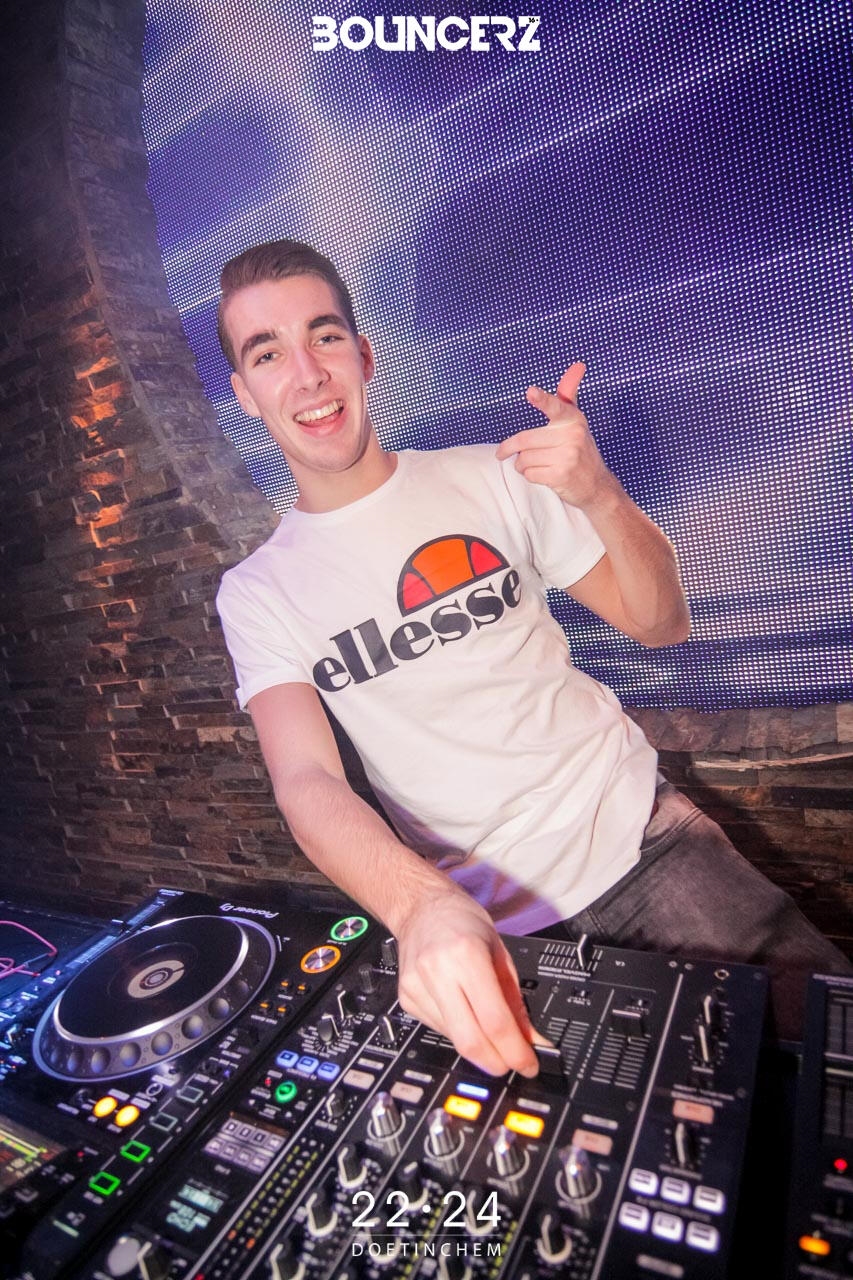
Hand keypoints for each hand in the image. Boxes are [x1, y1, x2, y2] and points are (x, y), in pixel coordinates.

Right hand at [394, 886, 548, 1076]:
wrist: (421, 907)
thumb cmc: (462, 920)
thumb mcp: (499, 952)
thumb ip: (515, 999)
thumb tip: (530, 1039)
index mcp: (466, 955)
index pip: (494, 1020)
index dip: (515, 1051)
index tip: (529, 1063)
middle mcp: (438, 971)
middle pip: (470, 1041)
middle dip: (496, 1063)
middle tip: (512, 1064)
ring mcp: (417, 987)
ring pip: (454, 1040)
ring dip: (479, 1047)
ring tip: (491, 1033)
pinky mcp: (406, 998)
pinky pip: (439, 1030)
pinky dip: (460, 1032)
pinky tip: (465, 1015)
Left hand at [495, 362, 616, 510]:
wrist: (597, 485)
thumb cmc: (580, 449)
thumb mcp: (576, 421)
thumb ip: (568, 395)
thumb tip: (578, 365)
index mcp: (573, 418)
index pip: (555, 406)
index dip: (542, 399)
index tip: (531, 392)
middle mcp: (572, 435)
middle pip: (524, 441)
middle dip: (510, 449)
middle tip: (504, 452)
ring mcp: (567, 456)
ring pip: (524, 459)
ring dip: (522, 465)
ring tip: (535, 464)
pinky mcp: (561, 475)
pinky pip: (529, 474)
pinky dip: (530, 476)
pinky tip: (543, 474)